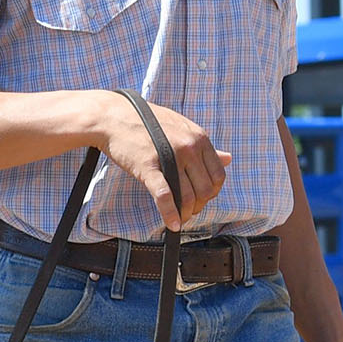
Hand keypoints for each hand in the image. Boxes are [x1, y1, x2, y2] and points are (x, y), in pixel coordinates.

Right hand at [96, 95, 230, 230]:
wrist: (114, 116)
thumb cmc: (146, 122)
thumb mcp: (181, 128)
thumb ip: (204, 146)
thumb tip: (228, 159)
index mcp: (199, 138)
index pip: (218, 175)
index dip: (212, 193)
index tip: (201, 199)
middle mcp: (189, 147)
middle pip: (206, 189)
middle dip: (199, 206)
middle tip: (188, 211)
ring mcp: (170, 156)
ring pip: (188, 196)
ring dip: (185, 214)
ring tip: (179, 220)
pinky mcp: (148, 167)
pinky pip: (165, 196)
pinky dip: (170, 214)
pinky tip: (171, 225)